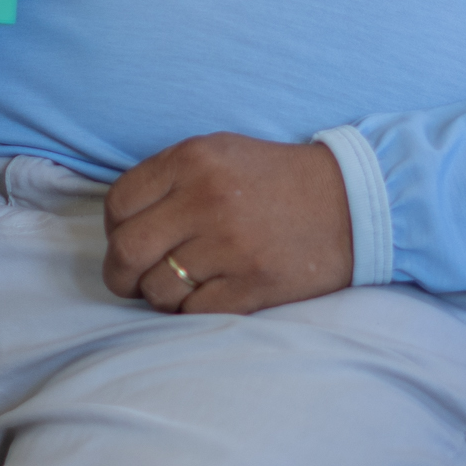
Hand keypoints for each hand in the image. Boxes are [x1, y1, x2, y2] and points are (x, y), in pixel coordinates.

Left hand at [102, 134, 355, 313]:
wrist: (352, 202)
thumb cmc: (276, 179)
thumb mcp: (218, 152)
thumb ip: (168, 177)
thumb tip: (120, 222)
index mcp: (192, 160)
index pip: (118, 204)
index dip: (113, 230)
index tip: (126, 240)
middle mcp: (207, 199)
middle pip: (127, 251)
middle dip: (120, 275)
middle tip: (131, 282)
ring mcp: (231, 245)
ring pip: (158, 289)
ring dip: (159, 297)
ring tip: (179, 287)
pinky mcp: (254, 283)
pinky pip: (194, 313)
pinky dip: (191, 312)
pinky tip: (208, 296)